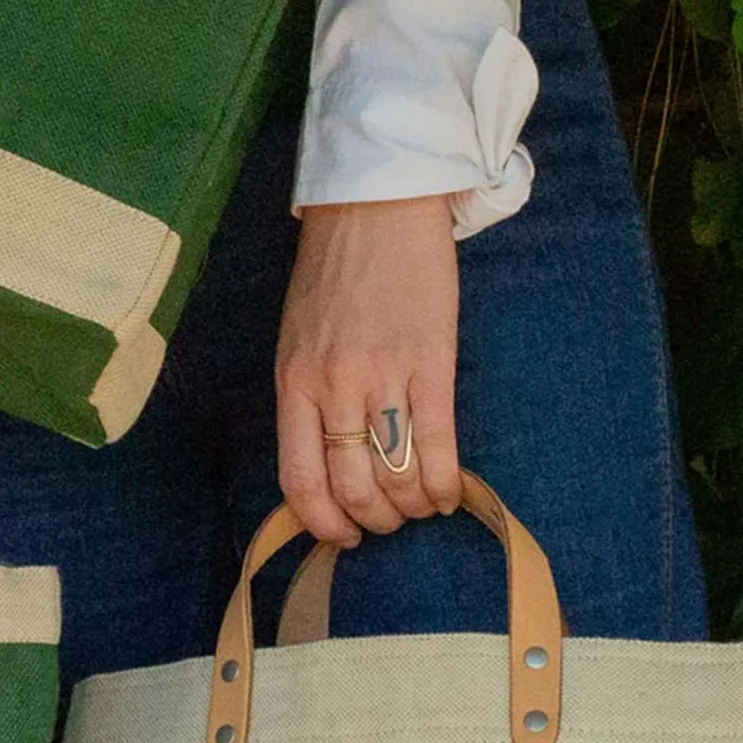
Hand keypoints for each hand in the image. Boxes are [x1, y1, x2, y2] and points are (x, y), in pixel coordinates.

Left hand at [275, 194, 462, 544]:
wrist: (376, 207)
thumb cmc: (334, 271)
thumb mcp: (298, 336)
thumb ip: (308, 394)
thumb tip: (325, 456)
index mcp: (293, 381)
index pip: (298, 477)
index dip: (320, 521)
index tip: (340, 535)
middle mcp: (333, 386)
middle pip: (352, 487)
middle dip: (374, 520)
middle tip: (387, 521)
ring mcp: (383, 375)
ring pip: (396, 474)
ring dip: (410, 507)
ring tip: (420, 507)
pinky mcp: (432, 362)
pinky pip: (439, 444)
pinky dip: (445, 483)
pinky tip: (449, 493)